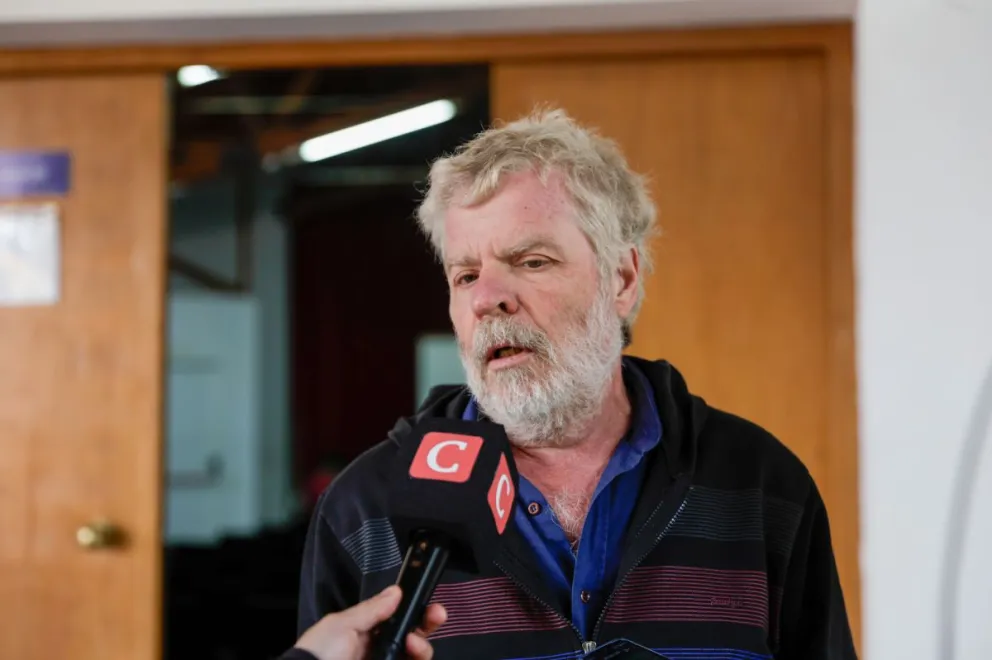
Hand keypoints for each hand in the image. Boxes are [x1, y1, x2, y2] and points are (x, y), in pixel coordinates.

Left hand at [293, 585, 447, 659]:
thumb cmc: (319, 653)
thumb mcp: (342, 624)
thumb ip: (371, 609)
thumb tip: (395, 591)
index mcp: (364, 633)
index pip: (396, 619)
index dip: (413, 609)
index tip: (427, 601)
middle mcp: (377, 651)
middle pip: (412, 636)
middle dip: (427, 623)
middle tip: (436, 615)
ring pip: (416, 655)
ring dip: (422, 645)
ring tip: (414, 643)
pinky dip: (418, 658)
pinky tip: (412, 652)